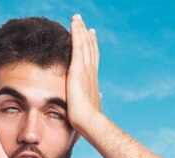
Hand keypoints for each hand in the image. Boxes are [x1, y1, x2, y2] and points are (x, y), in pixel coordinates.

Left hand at [66, 14, 101, 134]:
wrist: (89, 122)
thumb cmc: (88, 120)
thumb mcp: (91, 107)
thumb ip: (94, 99)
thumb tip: (99, 97)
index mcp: (92, 81)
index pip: (93, 60)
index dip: (93, 47)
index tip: (92, 36)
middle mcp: (91, 72)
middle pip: (90, 49)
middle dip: (87, 35)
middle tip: (85, 23)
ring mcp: (86, 69)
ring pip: (84, 44)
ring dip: (81, 30)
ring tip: (77, 18)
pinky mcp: (78, 69)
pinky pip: (78, 46)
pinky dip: (77, 33)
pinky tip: (74, 23)